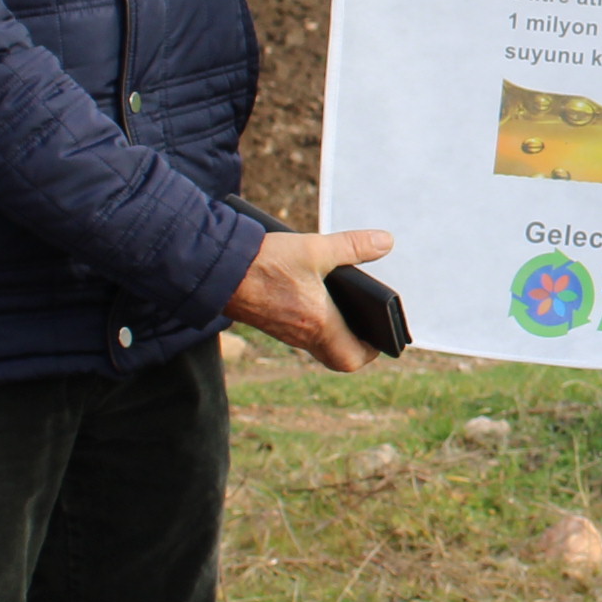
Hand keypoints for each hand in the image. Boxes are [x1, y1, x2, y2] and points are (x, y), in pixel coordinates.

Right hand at [225, 227, 397, 371]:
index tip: (380, 334)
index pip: (352, 359)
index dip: (371, 350)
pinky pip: (300, 330)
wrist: (215, 269)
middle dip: (355, 343)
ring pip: (318, 343)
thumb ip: (352, 246)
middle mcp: (302, 335)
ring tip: (347, 303)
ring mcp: (284, 330)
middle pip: (336, 356)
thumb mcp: (314, 248)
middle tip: (365, 321)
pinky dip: (314, 319)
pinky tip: (317, 294)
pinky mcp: (270, 321)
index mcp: (319, 324)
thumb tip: (386, 242)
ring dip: (334, 329)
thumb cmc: (265, 262)